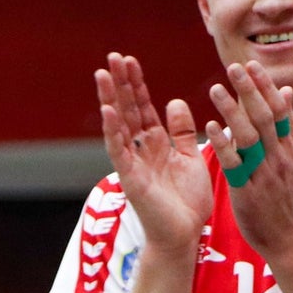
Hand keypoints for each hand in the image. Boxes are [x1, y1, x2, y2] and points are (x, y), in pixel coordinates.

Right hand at [96, 53, 210, 249]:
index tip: (129, 60)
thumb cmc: (186, 201)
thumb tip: (174, 101)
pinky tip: (108, 111)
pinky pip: (120, 151)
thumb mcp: (190, 158)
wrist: (184, 235)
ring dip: (110, 99)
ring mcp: (132, 163)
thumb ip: (182, 132)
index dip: (136, 84)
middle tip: (112, 56)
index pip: (142, 107)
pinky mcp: (131, 178)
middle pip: (127, 109)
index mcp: (155, 144)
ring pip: (118, 125)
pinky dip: (113, 131)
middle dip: (120, 83)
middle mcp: (140, 149)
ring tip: (102, 73)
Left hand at [206, 61, 292, 261]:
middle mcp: (279, 158)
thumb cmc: (286, 200)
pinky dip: (224, 144)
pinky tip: (210, 128)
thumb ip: (287, 127)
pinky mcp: (248, 191)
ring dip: (233, 112)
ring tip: (216, 89)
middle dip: (250, 91)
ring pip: (250, 137)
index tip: (253, 65)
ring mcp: (265, 174)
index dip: (266, 87)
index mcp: (289, 149)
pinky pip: (235, 164)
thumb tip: (286, 91)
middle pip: (265, 118)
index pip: (279, 111)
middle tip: (235, 67)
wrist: (290, 240)